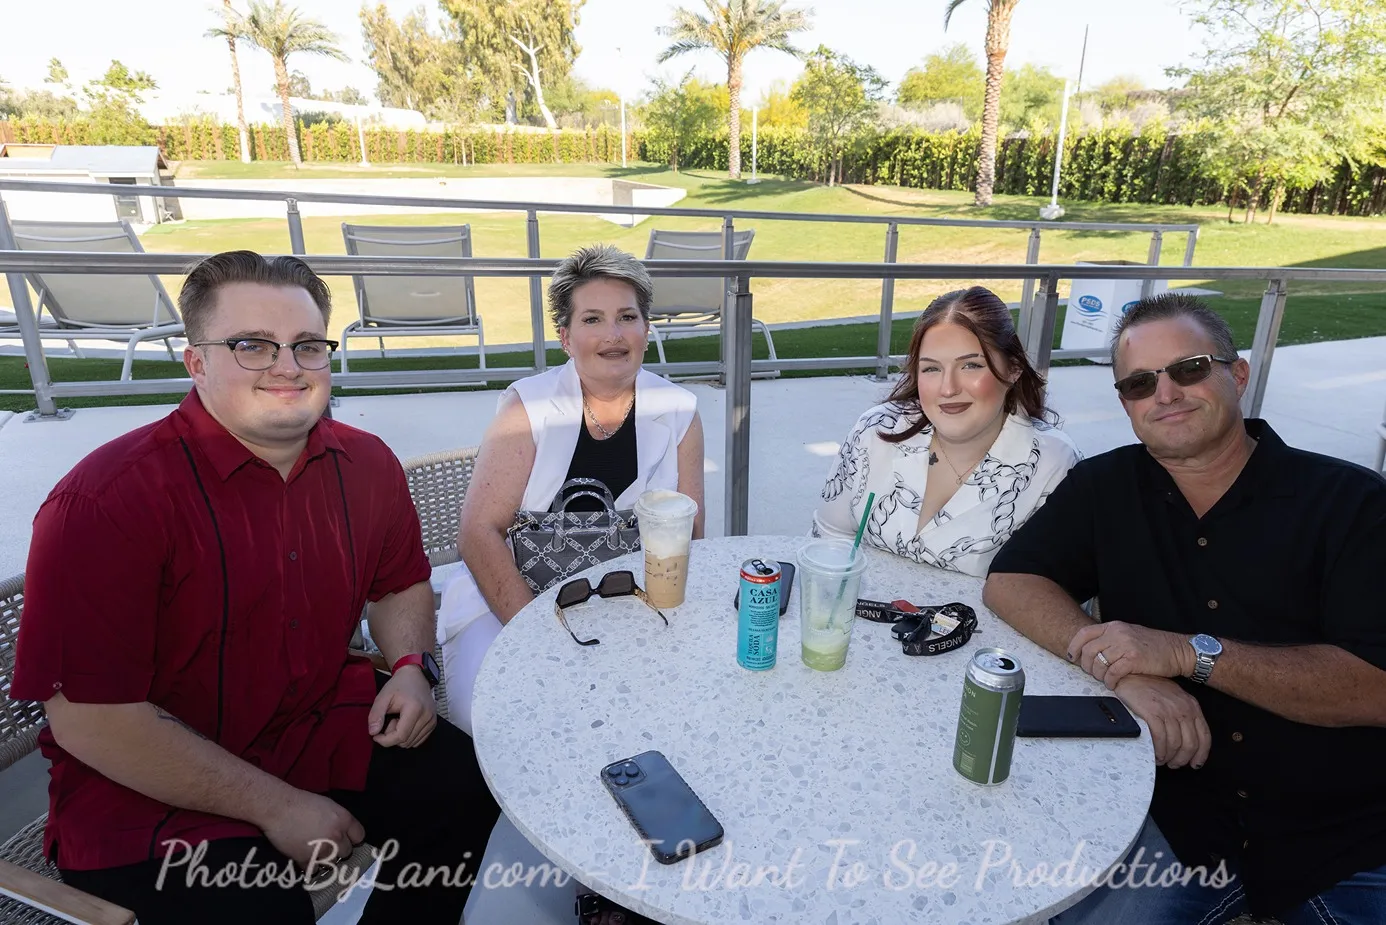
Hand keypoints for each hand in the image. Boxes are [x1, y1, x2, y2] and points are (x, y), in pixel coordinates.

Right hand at [260, 790, 363, 871]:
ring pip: (332, 863)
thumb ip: (338, 820)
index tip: (345, 840)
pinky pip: (314, 870)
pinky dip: (310, 866)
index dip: (352, 839)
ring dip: (325, 859)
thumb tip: (342, 831)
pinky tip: (305, 859)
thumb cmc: (302, 802)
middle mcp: (337, 836)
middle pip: (347, 852)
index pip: (359, 837)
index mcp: (344, 820)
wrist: (279, 808)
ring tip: (315, 853)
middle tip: (328, 846)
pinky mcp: (307, 859)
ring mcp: (323, 849)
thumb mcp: (328, 805)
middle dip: (338, 850)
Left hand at [368, 665, 436, 747]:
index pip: (400, 736)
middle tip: (390, 720)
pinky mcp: (433, 723)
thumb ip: (376, 715)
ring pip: (412, 743)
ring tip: (399, 720)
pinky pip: (418, 740)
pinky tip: (406, 723)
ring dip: (401, 736)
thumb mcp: (383, 696)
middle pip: (406, 741)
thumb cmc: (398, 685)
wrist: (415, 676)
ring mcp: (432, 720)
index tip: (376, 735)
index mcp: (415, 708)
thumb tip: (373, 733)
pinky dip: (409, 736)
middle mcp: (427, 716)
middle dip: (392, 736)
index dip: (385, 740)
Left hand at [1068, 621, 1192, 688]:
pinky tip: (1114, 684)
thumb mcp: (1128, 635)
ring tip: (1105, 679)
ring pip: (1099, 664)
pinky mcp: (1134, 659)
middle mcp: (1117, 633)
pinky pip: (1112, 673)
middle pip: (1088, 651)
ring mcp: (1125, 645)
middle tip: (1093, 674)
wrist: (1177, 650)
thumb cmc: (1153, 646)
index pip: (1084, 634)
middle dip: (1087, 666)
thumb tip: (1089, 651)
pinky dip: (1110, 682)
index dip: (1074, 647)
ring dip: (1099, 675)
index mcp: (1114, 626)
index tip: (1072, 658)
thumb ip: (1110, 639)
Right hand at [1112, 675, 1210, 769]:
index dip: (1201, 754)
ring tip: (1162, 760)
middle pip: (1190, 743)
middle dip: (1182, 759)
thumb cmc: (1148, 687)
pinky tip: (1155, 754)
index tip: (1195, 763)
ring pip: (1176, 744)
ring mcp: (1168, 710)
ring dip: (1169, 757)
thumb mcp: (1173, 698)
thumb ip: (1181, 715)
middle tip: (1174, 764)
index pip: (1204, 736)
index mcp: (1191, 705)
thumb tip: (1184, 739)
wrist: (1130, 674)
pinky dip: (1159, 751)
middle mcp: (1183, 708)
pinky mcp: (1153, 712)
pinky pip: (1161, 739)